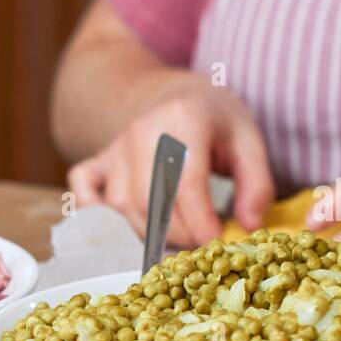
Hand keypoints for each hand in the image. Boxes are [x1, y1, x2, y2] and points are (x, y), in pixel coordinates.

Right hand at [66, 74, 274, 245]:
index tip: (214, 242)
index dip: (199, 221)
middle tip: (198, 247)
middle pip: (150, 200)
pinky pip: (84, 193)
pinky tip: (126, 226)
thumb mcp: (248, 140)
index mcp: (184, 118)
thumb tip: (250, 226)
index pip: (186, 183)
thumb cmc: (213, 121)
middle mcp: (141, 131)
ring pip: (120, 205)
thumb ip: (256, 184)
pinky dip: (97, 216)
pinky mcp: (97, 161)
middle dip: (175, 234)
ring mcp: (114, 148)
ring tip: (175, 239)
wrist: (171, 94)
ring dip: (147, 232)